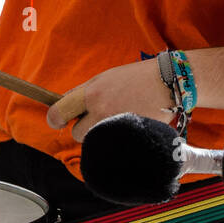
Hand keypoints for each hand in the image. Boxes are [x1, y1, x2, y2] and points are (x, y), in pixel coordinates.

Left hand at [47, 59, 176, 142]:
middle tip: (97, 117)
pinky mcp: (129, 137)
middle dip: (83, 128)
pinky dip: (115, 138)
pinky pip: (112, 144)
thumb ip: (82, 92)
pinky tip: (126, 126)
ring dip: (100, 133)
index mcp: (92, 94)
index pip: (59, 112)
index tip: (57, 121)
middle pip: (76, 133)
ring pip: (95, 140)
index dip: (55, 119)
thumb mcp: (104, 78)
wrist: (168, 82)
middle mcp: (101, 111)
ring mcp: (116, 126)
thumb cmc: (134, 78)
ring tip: (116, 119)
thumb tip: (61, 103)